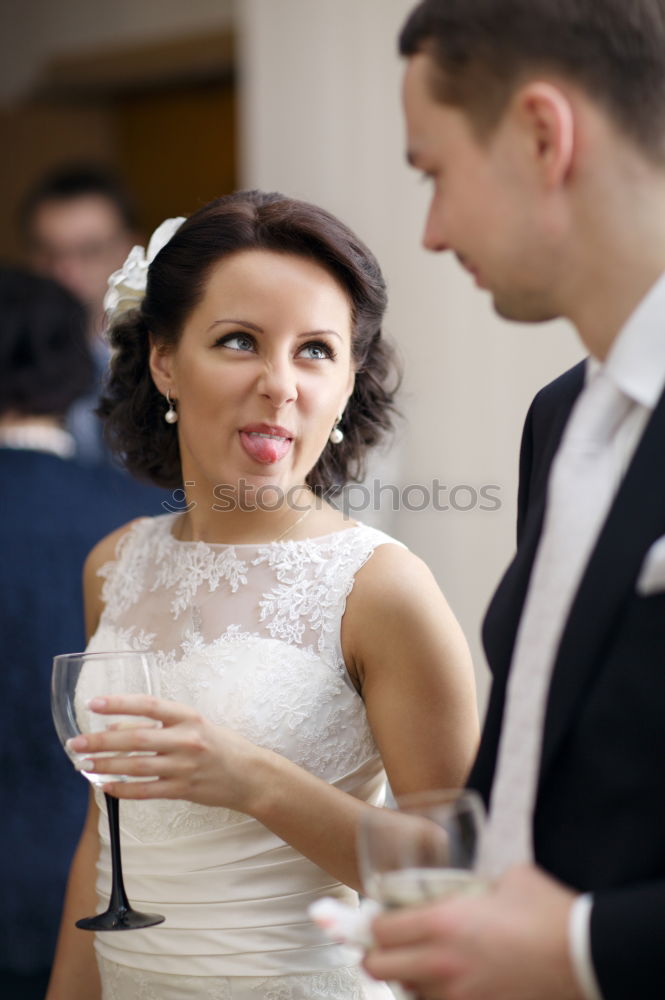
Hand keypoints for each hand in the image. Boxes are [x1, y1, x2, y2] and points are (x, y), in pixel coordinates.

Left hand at [68, 695, 266, 810]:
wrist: (251, 776)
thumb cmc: (221, 746)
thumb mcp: (194, 725)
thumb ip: (160, 724)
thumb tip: (118, 726)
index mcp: (190, 717)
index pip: (149, 705)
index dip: (120, 703)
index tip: (94, 703)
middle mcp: (187, 740)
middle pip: (136, 739)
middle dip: (102, 741)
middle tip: (77, 742)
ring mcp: (185, 767)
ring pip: (136, 766)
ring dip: (106, 765)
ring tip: (84, 763)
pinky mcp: (184, 791)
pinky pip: (146, 791)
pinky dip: (122, 788)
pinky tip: (105, 785)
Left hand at [364, 865, 583, 999]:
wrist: (585, 954)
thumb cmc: (548, 912)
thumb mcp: (505, 878)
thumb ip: (475, 881)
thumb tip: (469, 882)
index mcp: (442, 923)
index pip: (380, 930)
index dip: (373, 923)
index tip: (378, 918)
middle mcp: (442, 964)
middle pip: (378, 969)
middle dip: (376, 955)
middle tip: (387, 945)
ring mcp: (460, 997)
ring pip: (407, 993)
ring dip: (407, 978)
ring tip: (422, 962)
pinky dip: (435, 995)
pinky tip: (449, 981)